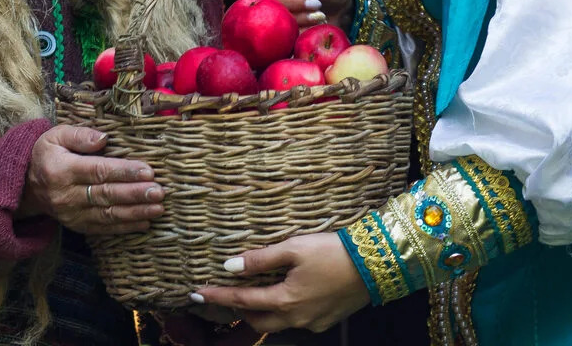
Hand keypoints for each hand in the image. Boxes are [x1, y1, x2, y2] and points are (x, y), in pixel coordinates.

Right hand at [19, 125, 163, 235]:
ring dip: (135, 212)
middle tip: (159, 192)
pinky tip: (145, 222)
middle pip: (106, 195)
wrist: (26, 186)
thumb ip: (80, 135)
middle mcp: (66, 195)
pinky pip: (103, 228)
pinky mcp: (77, 226)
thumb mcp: (55, 136)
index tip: (148, 171)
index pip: (98, 171)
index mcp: (62, 170)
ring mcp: (72, 214)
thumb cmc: (47, 155)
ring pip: (107, 215)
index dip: (124, 172)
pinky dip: (125, 227)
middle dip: (135, 194)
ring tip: (158, 208)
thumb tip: (103, 138)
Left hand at [190, 232, 370, 333]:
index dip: (217, 296)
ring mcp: (312, 323)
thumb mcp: (294, 248)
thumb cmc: (334, 251)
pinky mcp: (326, 321)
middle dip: (239, 309)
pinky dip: (285, 310)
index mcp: (285, 301)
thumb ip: (261, 259)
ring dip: (263, 310)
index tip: (195, 292)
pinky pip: (297, 320)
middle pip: (257, 320)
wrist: (376, 263)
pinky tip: (288, 293)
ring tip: (257, 291)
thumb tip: (230, 266)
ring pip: (277, 323)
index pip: (241, 301)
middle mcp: (296, 318)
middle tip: (227, 293)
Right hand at [243, 0, 352, 30]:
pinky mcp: (282, 28)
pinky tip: (315, 25)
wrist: (343, 11)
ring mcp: (276, 11)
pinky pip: (282, 31)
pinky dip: (300, 28)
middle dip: (290, 1)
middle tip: (315, 3)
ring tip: (319, 14)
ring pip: (273, 16)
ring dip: (299, 16)